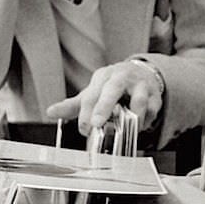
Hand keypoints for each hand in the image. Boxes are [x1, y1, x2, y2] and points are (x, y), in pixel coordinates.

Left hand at [45, 59, 163, 133]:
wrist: (142, 75)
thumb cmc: (112, 87)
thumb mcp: (92, 93)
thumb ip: (72, 105)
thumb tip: (50, 112)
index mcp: (103, 77)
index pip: (91, 94)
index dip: (86, 112)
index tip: (84, 128)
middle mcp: (121, 77)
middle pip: (112, 89)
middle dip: (104, 106)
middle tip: (97, 123)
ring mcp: (140, 85)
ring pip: (138, 98)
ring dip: (132, 115)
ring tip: (127, 127)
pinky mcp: (155, 96)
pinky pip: (152, 110)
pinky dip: (145, 121)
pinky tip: (139, 126)